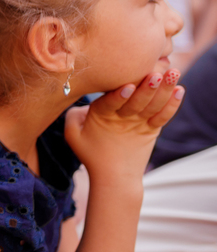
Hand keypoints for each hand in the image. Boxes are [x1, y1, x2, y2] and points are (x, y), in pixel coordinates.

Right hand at [64, 70, 182, 181]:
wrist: (115, 177)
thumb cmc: (92, 154)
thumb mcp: (72, 135)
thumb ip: (73, 115)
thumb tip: (82, 101)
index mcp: (102, 117)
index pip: (110, 104)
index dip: (119, 95)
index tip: (129, 85)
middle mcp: (124, 119)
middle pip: (137, 102)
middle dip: (148, 87)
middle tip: (157, 73)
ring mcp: (140, 124)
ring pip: (154, 106)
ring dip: (164, 89)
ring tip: (174, 74)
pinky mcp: (152, 129)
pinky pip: (164, 116)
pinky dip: (173, 104)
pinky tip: (179, 90)